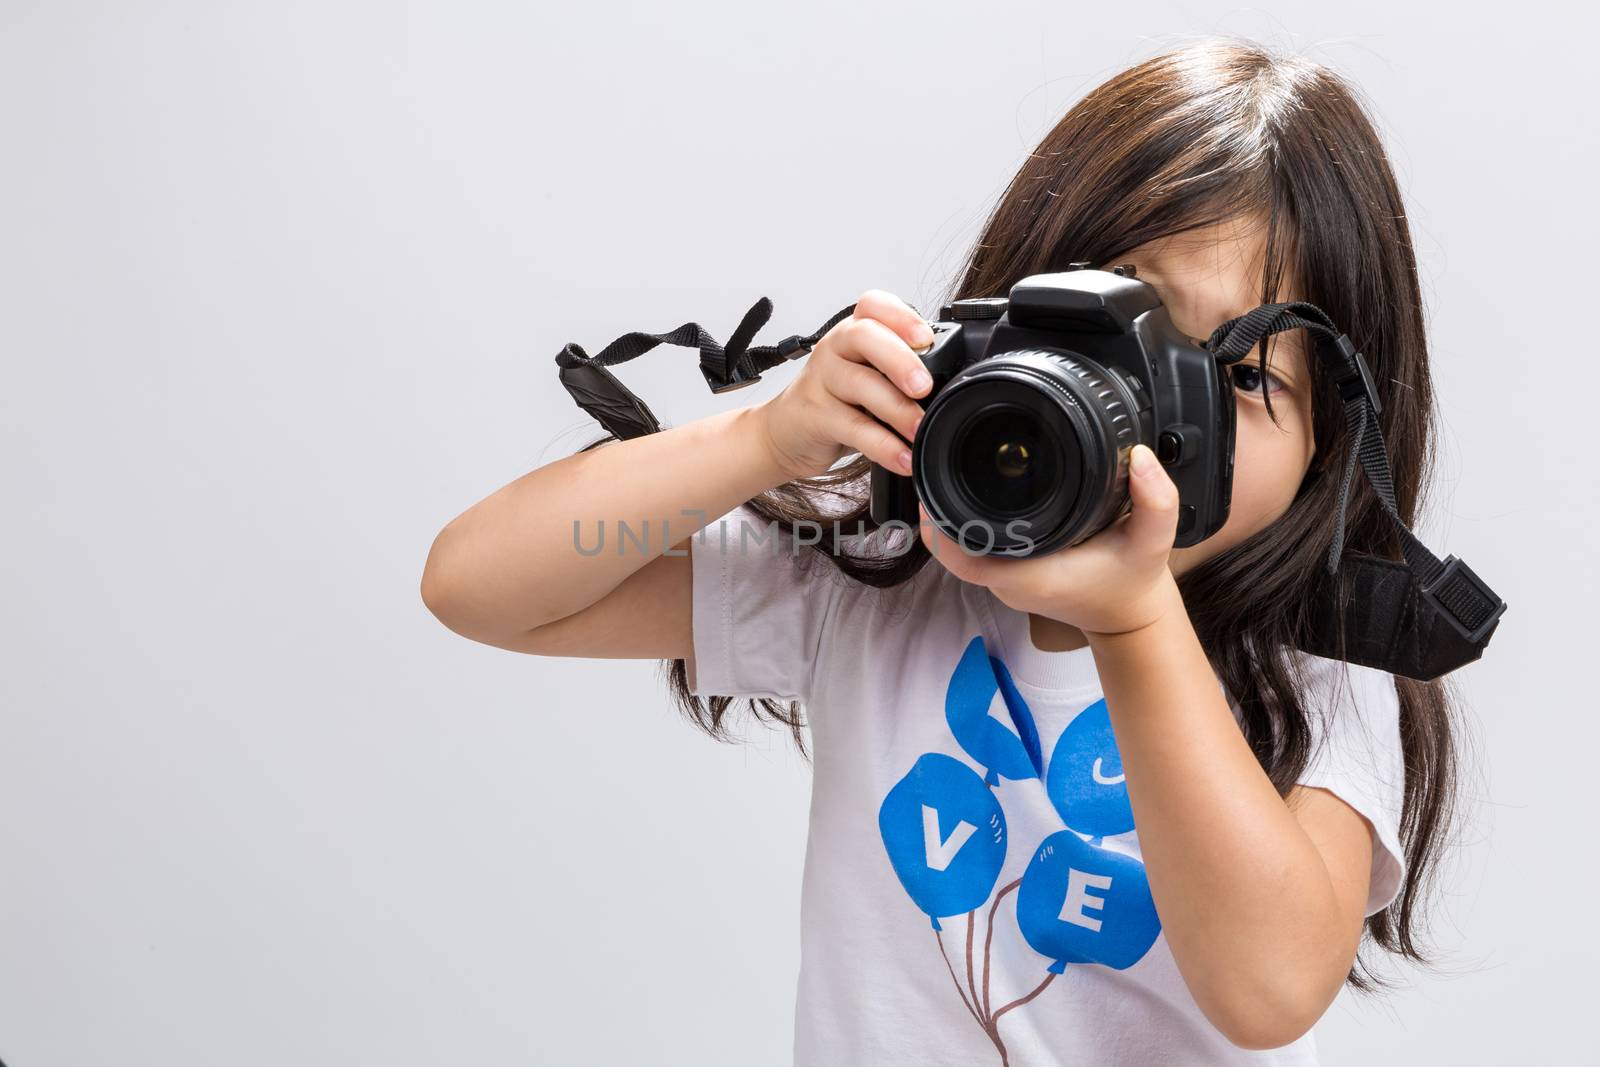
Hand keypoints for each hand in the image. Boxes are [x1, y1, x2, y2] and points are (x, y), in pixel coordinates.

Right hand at [753, 289, 933, 480]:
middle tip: (924, 386)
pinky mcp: (815, 415)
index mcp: (854, 331)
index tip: (926, 337)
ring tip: (920, 430)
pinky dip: (883, 446)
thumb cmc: (837, 401)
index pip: (873, 305)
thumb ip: (900, 372)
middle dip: (900, 359)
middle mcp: (836, 347)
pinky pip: (853, 427)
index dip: (901, 316)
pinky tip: (902, 458)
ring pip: (861, 383)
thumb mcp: (868, 376)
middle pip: (866, 336)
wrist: (786, 433)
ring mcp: (822, 379)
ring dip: (897, 409)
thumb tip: (950, 388)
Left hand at [917, 443, 1184, 637]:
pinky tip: (971, 494)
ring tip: (948, 471)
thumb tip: (1140, 458)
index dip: (940, 529)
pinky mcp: (1012, 576)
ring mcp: (1008, 583)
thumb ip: (1156, 502)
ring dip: (949, 519)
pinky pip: (976, 553)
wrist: (1132, 619)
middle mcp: (1011, 583)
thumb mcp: (1154, 542)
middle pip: (952, 552)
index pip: (965, 560)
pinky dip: (966, 528)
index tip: (932, 491)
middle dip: (937, 513)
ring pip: (961, 552)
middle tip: (935, 464)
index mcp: (1032, 577)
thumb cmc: (1134, 583)